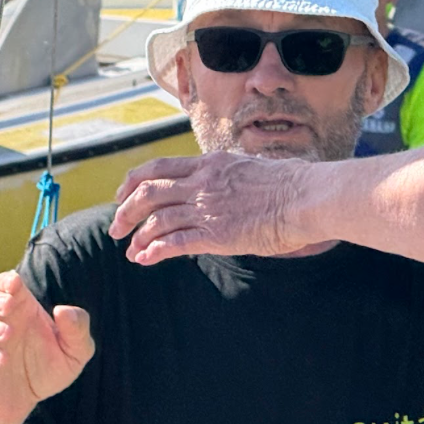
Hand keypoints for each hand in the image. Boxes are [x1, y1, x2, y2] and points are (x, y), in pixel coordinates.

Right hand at [0, 270, 93, 423]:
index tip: (14, 284)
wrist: (25, 402)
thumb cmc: (48, 369)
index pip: (6, 285)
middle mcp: (0, 322)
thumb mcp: (75, 352)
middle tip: (8, 306)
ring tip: (6, 333)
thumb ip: (77, 329)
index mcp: (23, 310)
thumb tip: (63, 310)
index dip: (7, 281)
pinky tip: (1, 358)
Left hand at [110, 153, 308, 262]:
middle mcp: (202, 183)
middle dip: (125, 212)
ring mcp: (207, 208)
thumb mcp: (252, 167)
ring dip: (137, 237)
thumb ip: (230, 176)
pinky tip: (144, 260)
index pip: (158, 168)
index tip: (123, 195)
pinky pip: (174, 243)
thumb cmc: (292, 184)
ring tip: (130, 251)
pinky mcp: (216, 234)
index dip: (133, 182)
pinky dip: (154, 251)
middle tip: (117, 228)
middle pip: (147, 193)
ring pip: (156, 220)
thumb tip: (229, 181)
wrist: (307, 198)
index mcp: (210, 164)